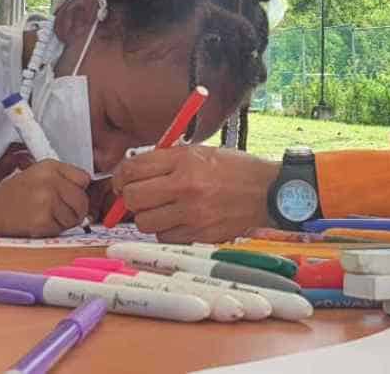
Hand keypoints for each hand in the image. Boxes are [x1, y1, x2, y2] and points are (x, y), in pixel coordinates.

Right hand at [0, 160, 89, 236]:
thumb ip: (64, 179)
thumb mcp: (40, 174)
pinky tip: (39, 222)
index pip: (84, 179)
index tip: (71, 195)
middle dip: (76, 209)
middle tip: (62, 211)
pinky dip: (54, 229)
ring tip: (46, 215)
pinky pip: (62, 229)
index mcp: (51, 166)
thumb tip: (90, 193)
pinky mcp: (42, 221)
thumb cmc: (16, 193)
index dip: (79, 190)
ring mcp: (46, 201)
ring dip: (65, 221)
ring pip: (75, 217)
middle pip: (82, 200)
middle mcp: (50, 181)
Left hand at [113, 146, 278, 243]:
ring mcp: (193, 214)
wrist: (268, 191)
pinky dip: (166, 230)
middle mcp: (186, 187)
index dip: (120, 176)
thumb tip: (133, 172)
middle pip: (132, 198)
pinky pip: (165, 237)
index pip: (132, 169)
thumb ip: (167, 160)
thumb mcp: (201, 152)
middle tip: (137, 196)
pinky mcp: (200, 235)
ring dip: (148, 216)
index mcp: (185, 161)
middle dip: (129, 197)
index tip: (122, 180)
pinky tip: (179, 220)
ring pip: (144, 222)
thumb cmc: (235, 169)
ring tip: (162, 208)